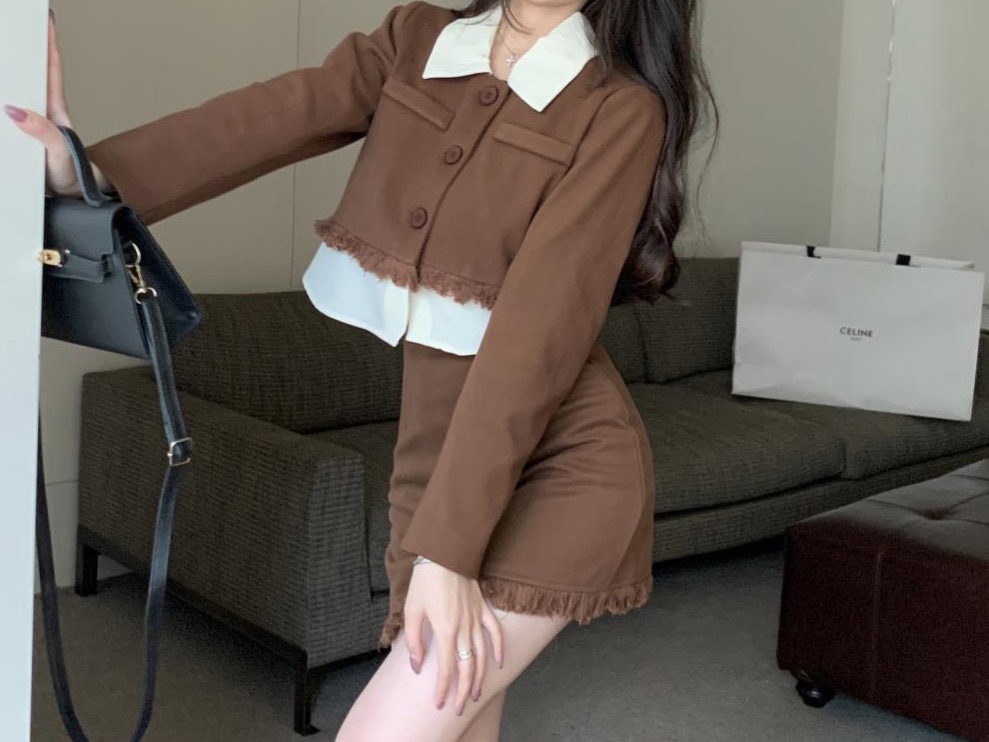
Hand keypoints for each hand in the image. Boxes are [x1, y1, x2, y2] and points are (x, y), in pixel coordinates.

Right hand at [4, 11, 108, 196]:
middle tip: (12, 26)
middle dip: (22, 48)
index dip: (49, 43)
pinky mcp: (19, 132)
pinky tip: (0, 98)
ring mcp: (30, 120)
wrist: (70, 195)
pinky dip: (2, 97)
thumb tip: (16, 111)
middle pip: (31, 72)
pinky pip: (6, 110)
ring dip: (9, 71)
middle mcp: (41, 109)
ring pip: (15, 89)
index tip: (46, 20)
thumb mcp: (60, 152)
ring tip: (1, 50)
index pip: (51, 68)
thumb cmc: (71, 172)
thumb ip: (42, 132)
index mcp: (53, 108)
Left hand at [403, 559, 504, 714]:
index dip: (444, 688)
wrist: (445, 553)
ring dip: (480, 677)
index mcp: (445, 630)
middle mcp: (464, 628)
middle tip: (460, 708)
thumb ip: (414, 641)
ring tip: (476, 693)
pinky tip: (500, 661)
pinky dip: (499, 647)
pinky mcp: (483, 608)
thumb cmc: (425, 581)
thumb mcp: (412, 611)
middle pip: (468, 667)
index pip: (447, 669)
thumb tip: (418, 665)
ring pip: (482, 655)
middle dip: (464, 691)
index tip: (440, 703)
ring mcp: (476, 618)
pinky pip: (495, 631)